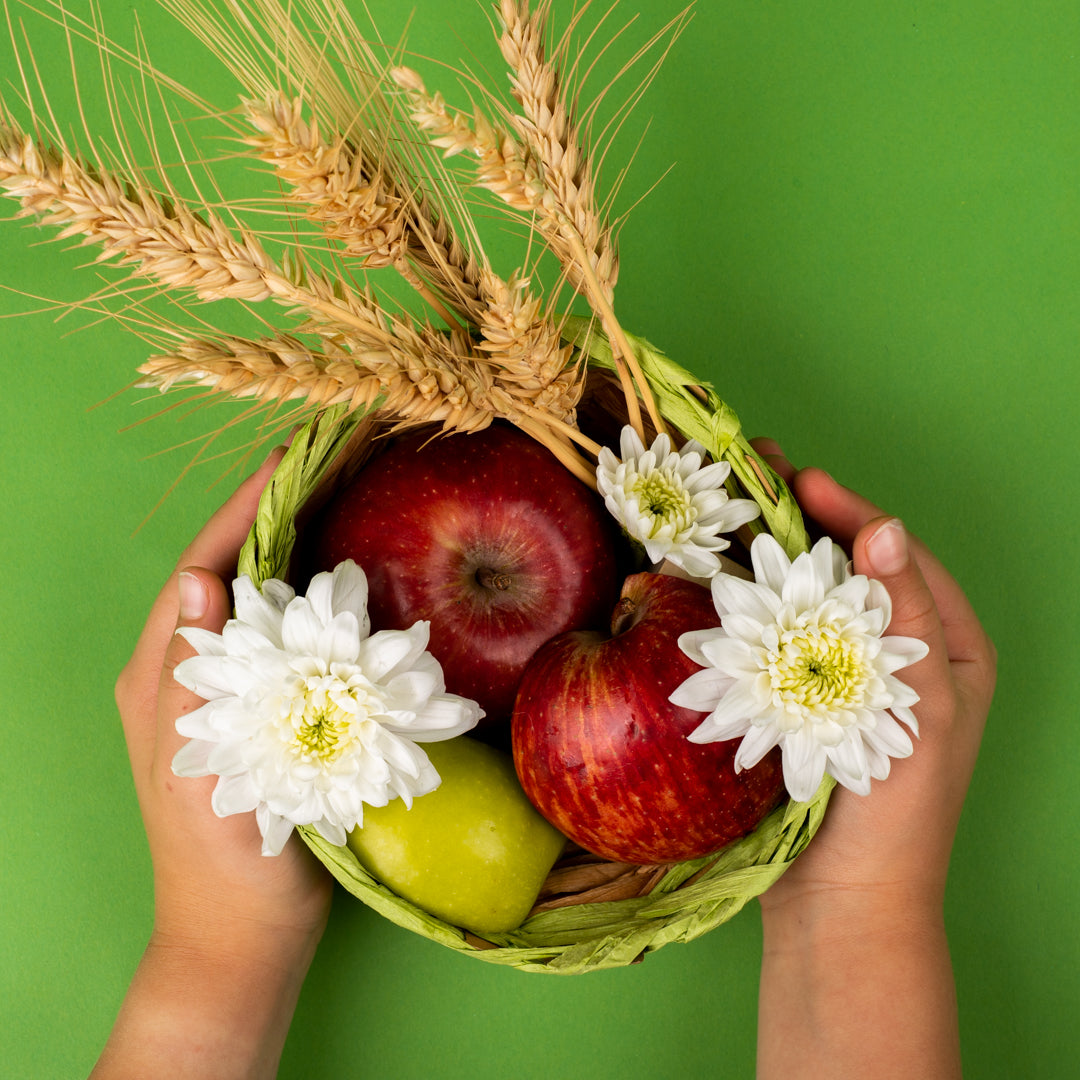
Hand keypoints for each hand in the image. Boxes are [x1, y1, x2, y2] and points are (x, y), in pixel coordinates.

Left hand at [96, 449, 332, 1078]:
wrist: (244, 933)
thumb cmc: (224, 862)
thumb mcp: (199, 773)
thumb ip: (188, 677)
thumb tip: (195, 577)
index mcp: (160, 674)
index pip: (202, 564)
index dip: (246, 507)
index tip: (297, 458)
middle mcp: (185, 669)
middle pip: (229, 568)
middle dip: (278, 513)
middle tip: (338, 465)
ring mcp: (220, 689)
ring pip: (257, 597)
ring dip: (299, 548)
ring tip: (351, 502)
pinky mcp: (255, 709)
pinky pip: (282, 634)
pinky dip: (315, 598)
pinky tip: (354, 583)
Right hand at [751, 439, 995, 1079]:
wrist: (843, 900)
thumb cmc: (898, 810)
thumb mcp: (918, 710)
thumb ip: (903, 618)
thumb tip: (883, 528)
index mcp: (946, 649)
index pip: (898, 556)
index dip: (850, 512)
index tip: (800, 477)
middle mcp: (899, 655)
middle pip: (851, 568)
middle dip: (804, 520)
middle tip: (755, 474)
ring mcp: (849, 677)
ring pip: (811, 597)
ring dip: (772, 554)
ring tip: (731, 510)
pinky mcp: (806, 699)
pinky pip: (781, 636)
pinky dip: (752, 604)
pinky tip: (718, 577)